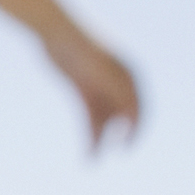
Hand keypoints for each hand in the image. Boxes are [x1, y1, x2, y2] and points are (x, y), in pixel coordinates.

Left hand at [49, 33, 140, 150]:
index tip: (128, 146)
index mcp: (130, 75)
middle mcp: (118, 83)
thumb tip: (131, 116)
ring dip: (100, 139)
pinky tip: (87, 147)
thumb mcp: (101, 72)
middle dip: (120, 136)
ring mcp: (100, 87)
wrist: (56, 33)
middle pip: (123, 115)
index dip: (136, 127)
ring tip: (92, 160)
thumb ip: (117, 92)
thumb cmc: (81, 49)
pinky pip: (89, 115)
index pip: (138, 106)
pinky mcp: (82, 91)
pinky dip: (89, 131)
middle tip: (118, 155)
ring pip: (104, 119)